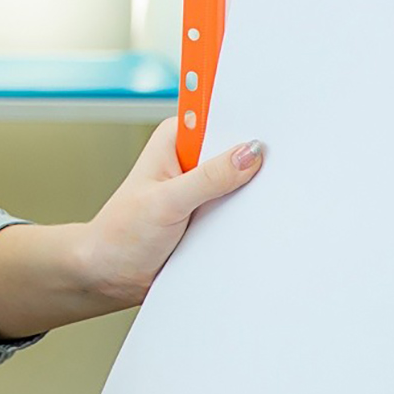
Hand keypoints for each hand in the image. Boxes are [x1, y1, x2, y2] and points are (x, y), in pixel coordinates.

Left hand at [79, 116, 266, 306]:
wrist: (111, 273)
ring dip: (253, 197)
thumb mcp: (166, 202)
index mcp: (175, 139)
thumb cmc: (121, 232)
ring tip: (268, 207)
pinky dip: (248, 219)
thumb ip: (208, 178)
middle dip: (255, 165)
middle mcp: (190, 159)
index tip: (277, 136)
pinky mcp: (210, 214)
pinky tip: (258, 228)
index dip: (248, 126)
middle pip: (237, 152)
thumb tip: (249, 152)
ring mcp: (202, 188)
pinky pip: (240, 211)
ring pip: (242, 184)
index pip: (220, 119)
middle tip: (283, 175)